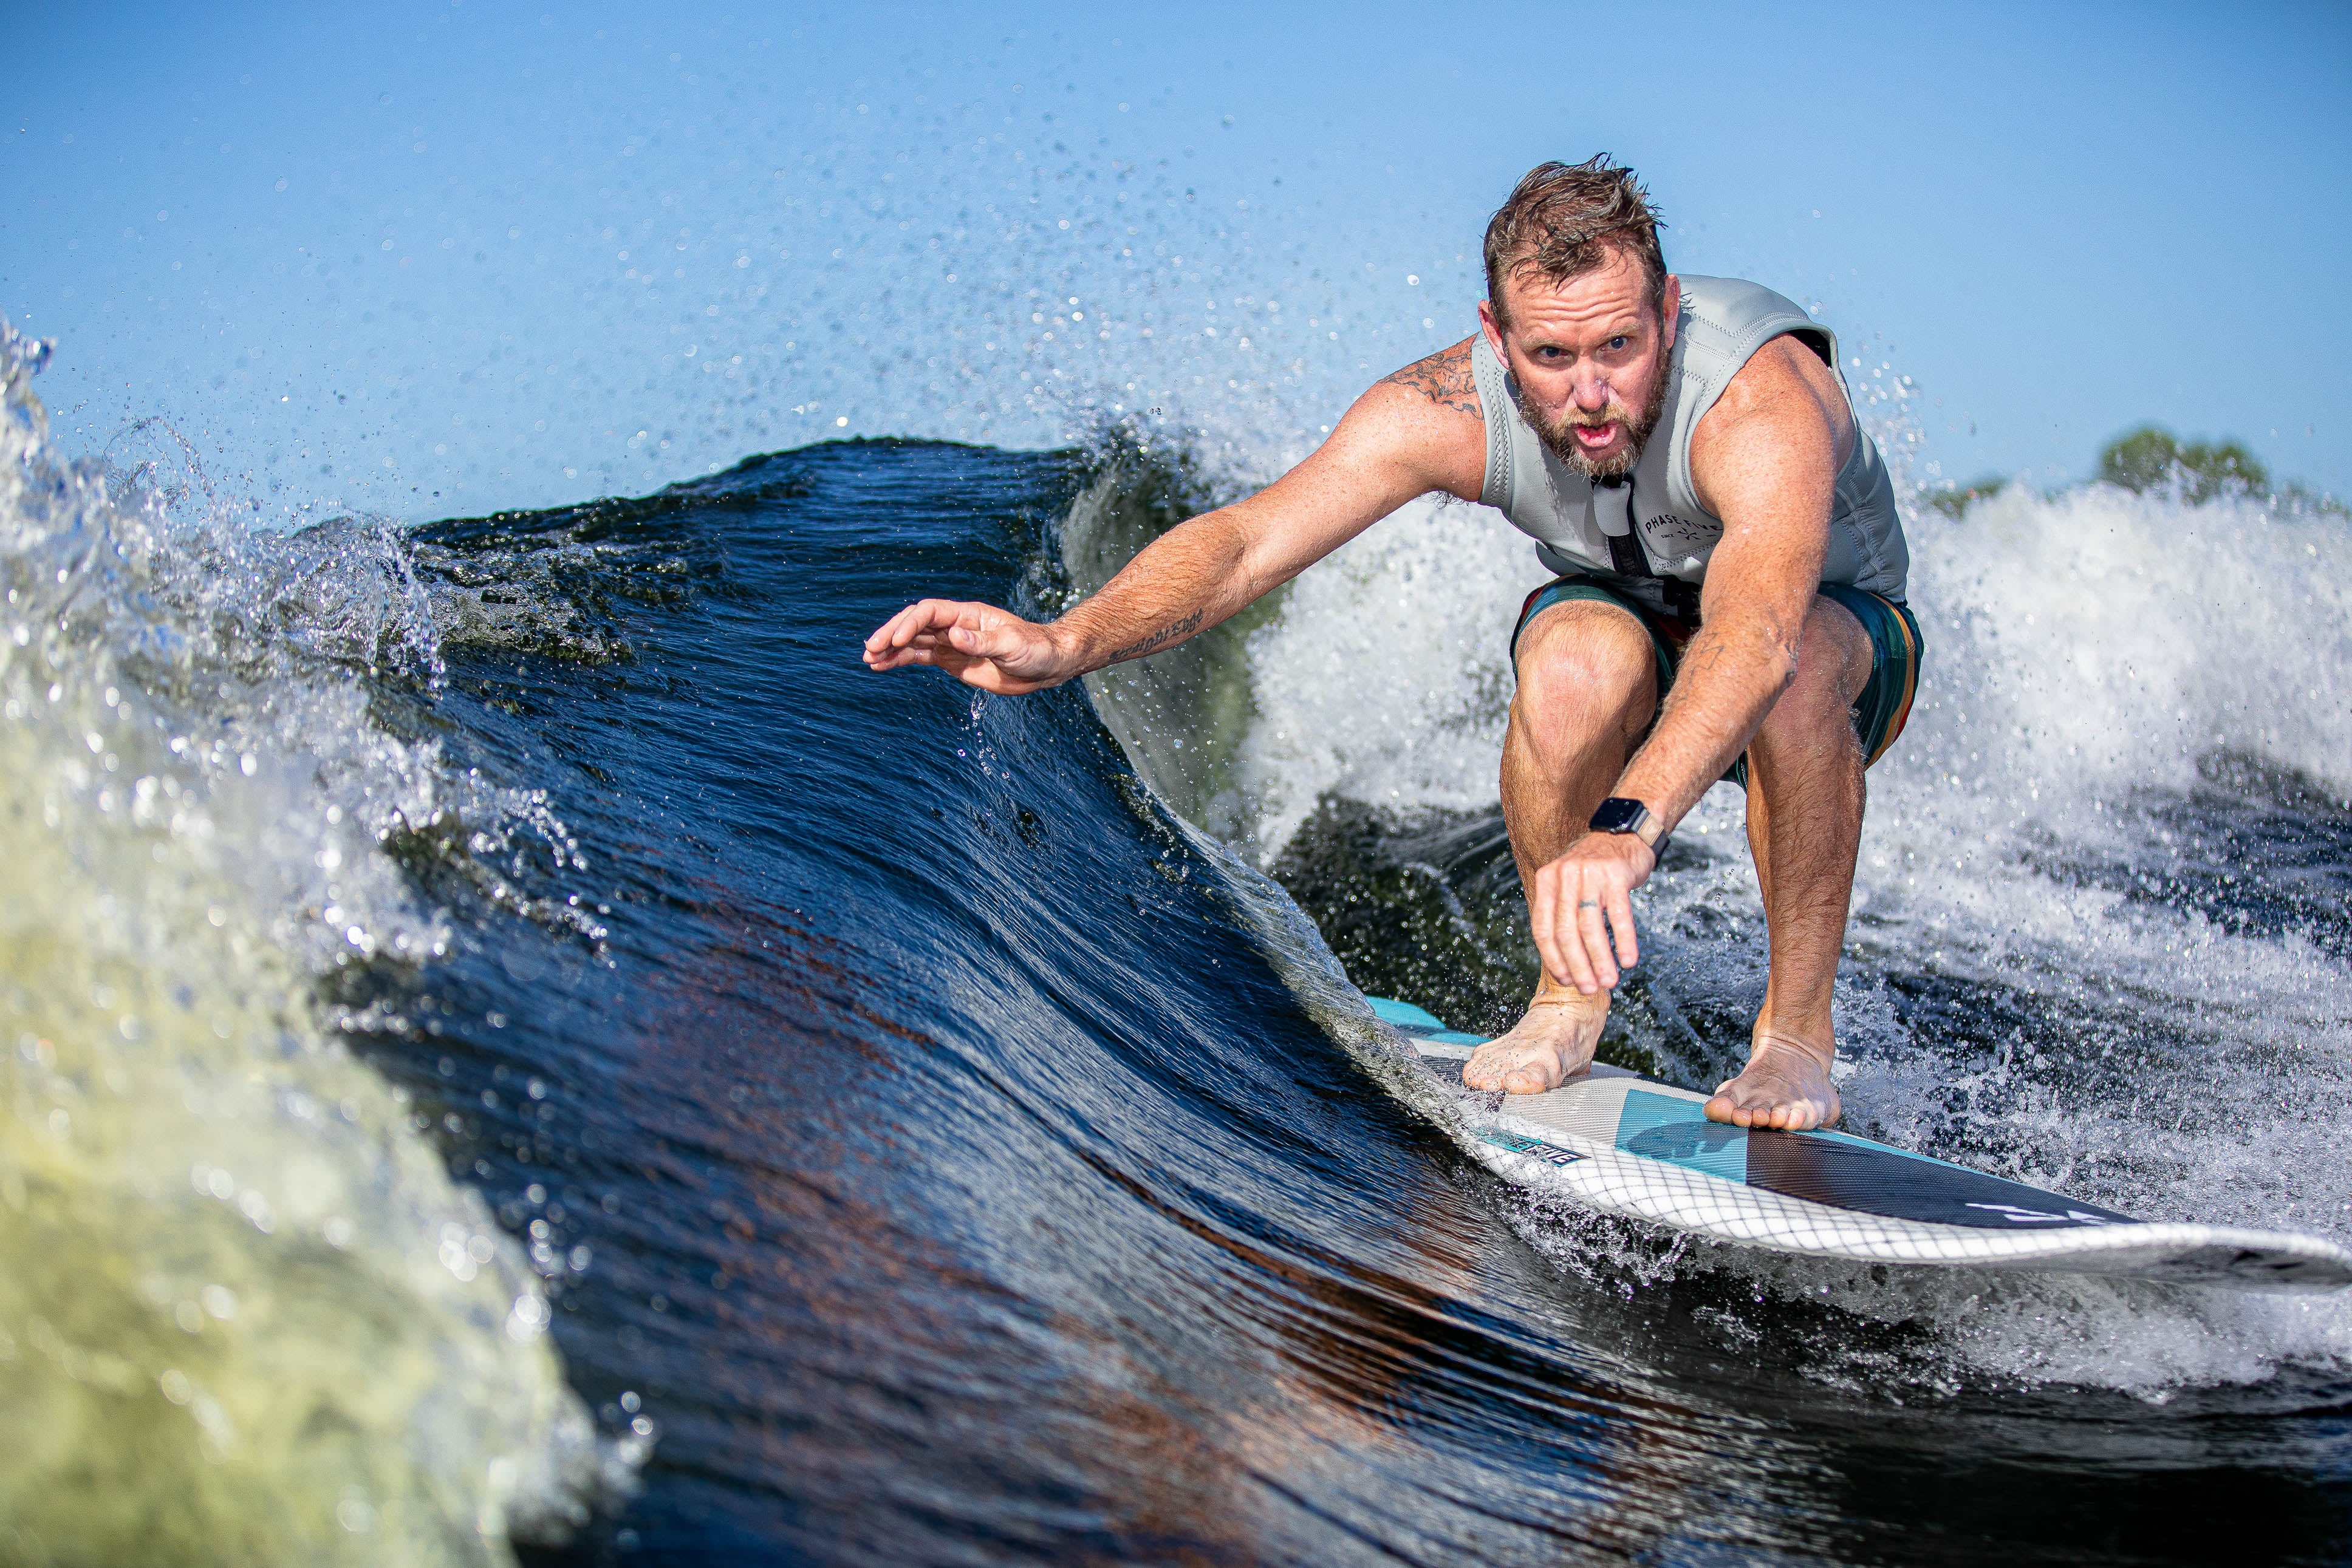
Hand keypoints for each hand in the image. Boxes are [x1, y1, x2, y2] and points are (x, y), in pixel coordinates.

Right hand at [862, 599, 1075, 693]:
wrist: (1047, 665)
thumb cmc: (1035, 649)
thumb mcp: (1011, 645)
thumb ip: (981, 642)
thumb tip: (953, 636)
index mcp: (968, 615)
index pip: (930, 612)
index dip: (911, 623)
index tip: (897, 641)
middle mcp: (955, 625)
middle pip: (915, 623)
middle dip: (892, 634)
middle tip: (871, 649)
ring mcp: (951, 642)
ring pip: (913, 641)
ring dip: (891, 649)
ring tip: (869, 659)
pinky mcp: (951, 660)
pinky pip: (920, 658)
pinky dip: (900, 661)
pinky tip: (882, 667)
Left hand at [1528, 831, 1654, 994]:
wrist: (1626, 830)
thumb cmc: (1596, 867)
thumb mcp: (1568, 881)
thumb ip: (1561, 912)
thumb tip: (1564, 962)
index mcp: (1546, 880)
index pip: (1543, 929)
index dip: (1554, 960)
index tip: (1566, 981)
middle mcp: (1563, 876)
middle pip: (1566, 932)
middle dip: (1577, 966)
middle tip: (1589, 989)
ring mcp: (1589, 874)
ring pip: (1590, 927)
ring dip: (1600, 960)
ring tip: (1609, 981)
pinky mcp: (1615, 874)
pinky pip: (1619, 915)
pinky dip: (1623, 941)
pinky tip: (1628, 960)